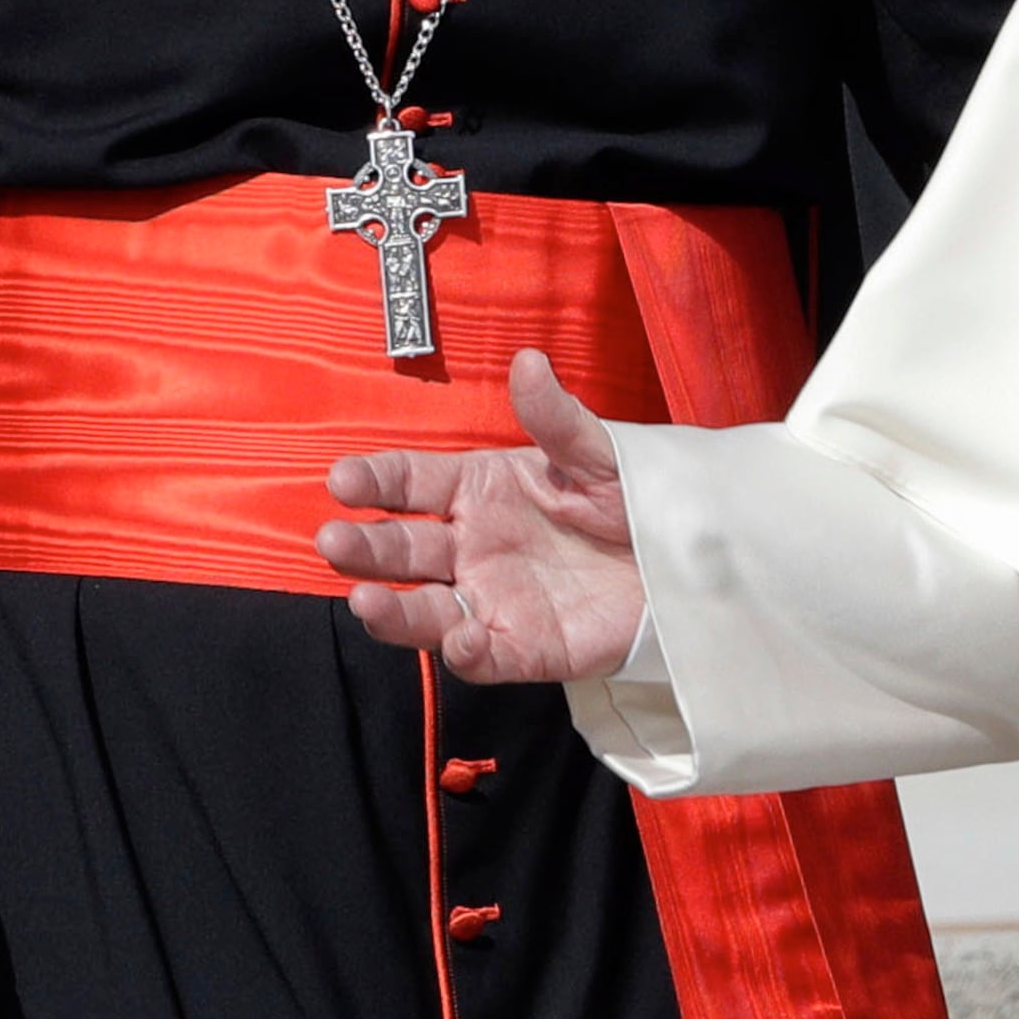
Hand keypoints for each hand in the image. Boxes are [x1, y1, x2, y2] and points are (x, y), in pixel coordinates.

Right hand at [317, 349, 642, 684]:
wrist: (685, 558)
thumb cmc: (632, 498)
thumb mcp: (598, 454)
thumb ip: (558, 419)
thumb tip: (528, 363)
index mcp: (480, 490)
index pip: (410, 482)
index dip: (374, 481)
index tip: (342, 479)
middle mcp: (473, 546)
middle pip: (403, 550)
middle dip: (365, 548)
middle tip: (333, 541)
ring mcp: (493, 599)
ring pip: (426, 611)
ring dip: (393, 610)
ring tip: (364, 601)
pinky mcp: (524, 646)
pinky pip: (484, 656)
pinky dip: (466, 652)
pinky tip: (460, 639)